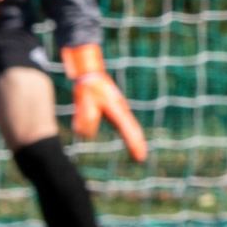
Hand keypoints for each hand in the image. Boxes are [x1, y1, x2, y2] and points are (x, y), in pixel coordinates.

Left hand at [62, 43, 148, 162]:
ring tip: (137, 153)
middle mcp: (120, 109)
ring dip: (131, 137)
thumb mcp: (84, 100)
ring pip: (126, 126)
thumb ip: (85, 116)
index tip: (140, 157)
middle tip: (142, 158)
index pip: (128, 129)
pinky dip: (127, 132)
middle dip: (137, 143)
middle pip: (133, 128)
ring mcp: (118, 108)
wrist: (88, 69)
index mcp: (116, 108)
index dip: (134, 145)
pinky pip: (122, 123)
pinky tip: (128, 138)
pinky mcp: (113, 108)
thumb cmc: (87, 84)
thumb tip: (86, 136)